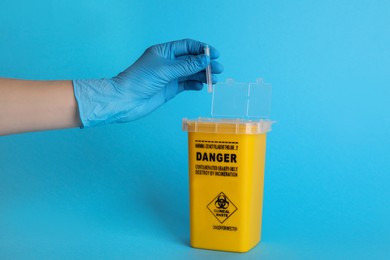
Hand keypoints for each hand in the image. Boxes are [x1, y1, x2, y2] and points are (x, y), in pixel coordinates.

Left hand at [73, 39, 223, 127]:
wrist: (126, 100)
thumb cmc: (139, 80)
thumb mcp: (165, 70)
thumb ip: (187, 65)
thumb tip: (205, 59)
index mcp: (164, 51)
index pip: (187, 46)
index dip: (202, 49)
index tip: (215, 54)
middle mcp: (168, 62)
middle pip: (192, 60)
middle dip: (206, 63)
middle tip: (219, 69)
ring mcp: (170, 76)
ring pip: (191, 73)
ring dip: (203, 75)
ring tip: (215, 79)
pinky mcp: (170, 88)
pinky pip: (186, 84)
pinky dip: (195, 84)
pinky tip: (202, 86)